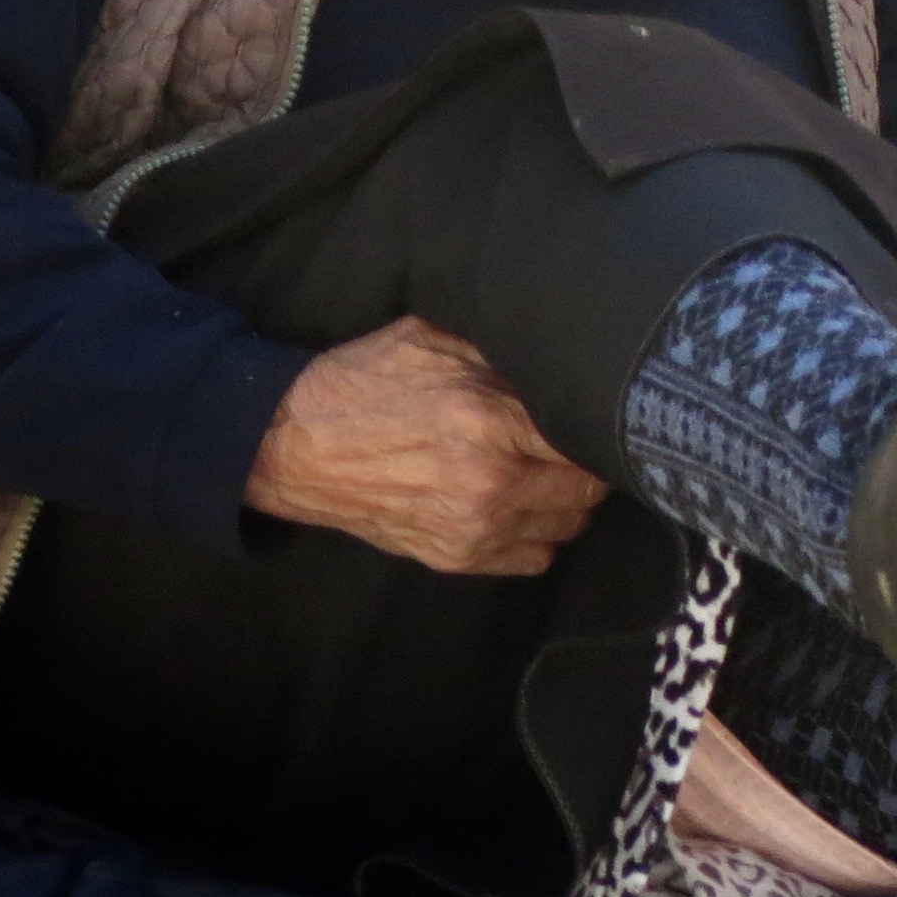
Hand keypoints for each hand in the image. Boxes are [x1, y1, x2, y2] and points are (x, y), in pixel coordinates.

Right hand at [246, 317, 606, 576]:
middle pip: (589, 486)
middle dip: (592, 458)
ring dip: (570, 498)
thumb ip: (505, 350)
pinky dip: (541, 532)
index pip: (589, 435)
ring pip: (570, 525)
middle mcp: (490, 483)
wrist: (290, 445)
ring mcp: (472, 529)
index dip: (604, 418)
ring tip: (552, 467)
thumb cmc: (363, 381)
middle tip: (579, 434)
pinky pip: (535, 558)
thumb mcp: (436, 338)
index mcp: (489, 421)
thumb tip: (567, 348)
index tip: (607, 405)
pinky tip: (527, 501)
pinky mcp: (453, 558)